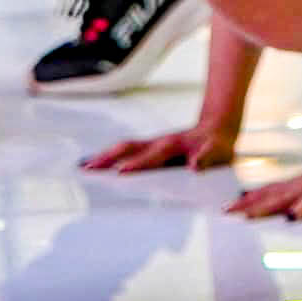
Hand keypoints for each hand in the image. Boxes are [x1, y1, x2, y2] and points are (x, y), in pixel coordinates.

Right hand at [83, 121, 240, 176]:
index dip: (136, 165)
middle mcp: (158, 143)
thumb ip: (207, 158)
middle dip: (107, 158)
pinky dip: (109, 157)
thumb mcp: (218, 152)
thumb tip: (195, 166)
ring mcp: (152, 144)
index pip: (151, 157)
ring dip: (103, 156)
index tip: (120, 173)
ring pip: (123, 147)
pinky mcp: (149, 147)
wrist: (218, 127)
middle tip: (87, 168)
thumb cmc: (217, 145)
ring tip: (83, 167)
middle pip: (127, 148)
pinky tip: (97, 165)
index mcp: (173, 146)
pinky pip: (126, 150)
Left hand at [232, 161, 301, 220]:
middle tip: (244, 217)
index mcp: (292, 187)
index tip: (225, 213)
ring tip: (292, 217)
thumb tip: (245, 205)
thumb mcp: (298, 189)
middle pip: (281, 197)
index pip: (264, 194)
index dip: (245, 203)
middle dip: (263, 207)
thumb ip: (276, 197)